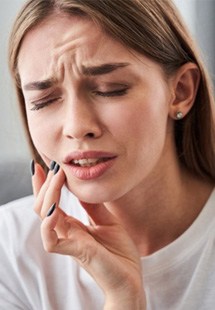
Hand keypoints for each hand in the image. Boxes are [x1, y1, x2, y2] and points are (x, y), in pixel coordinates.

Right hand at [32, 162, 145, 308]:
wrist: (131, 278)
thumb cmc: (119, 252)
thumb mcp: (107, 221)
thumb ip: (93, 206)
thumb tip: (83, 186)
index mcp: (73, 226)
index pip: (52, 202)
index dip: (46, 185)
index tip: (45, 164)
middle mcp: (67, 232)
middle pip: (43, 206)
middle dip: (44, 184)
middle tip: (50, 164)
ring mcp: (69, 241)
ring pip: (44, 216)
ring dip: (48, 194)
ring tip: (57, 176)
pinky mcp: (75, 252)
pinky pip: (51, 239)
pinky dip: (48, 222)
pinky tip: (55, 207)